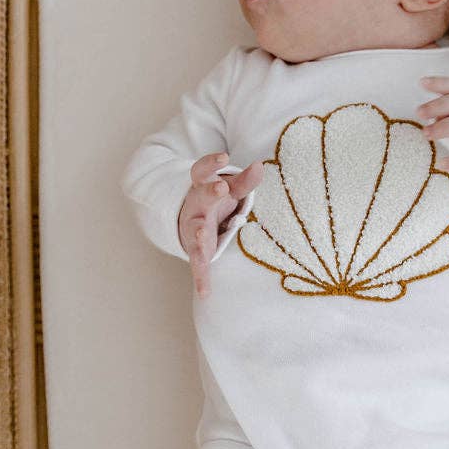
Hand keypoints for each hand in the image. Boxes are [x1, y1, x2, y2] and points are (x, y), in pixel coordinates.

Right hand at [178, 151, 263, 298]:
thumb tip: (260, 165)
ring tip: (202, 234)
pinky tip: (206, 293)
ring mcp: (193, 229)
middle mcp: (195, 207)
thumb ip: (244, 180)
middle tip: (221, 188)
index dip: (211, 162)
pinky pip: (198, 264)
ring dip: (199, 232)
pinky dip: (202, 278)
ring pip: (194, 230)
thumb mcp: (229, 188)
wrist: (188, 220)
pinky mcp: (196, 250)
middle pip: (201, 197)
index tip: (224, 155)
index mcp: (201, 187)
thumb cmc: (214, 201)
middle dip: (209, 193)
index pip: (203, 171)